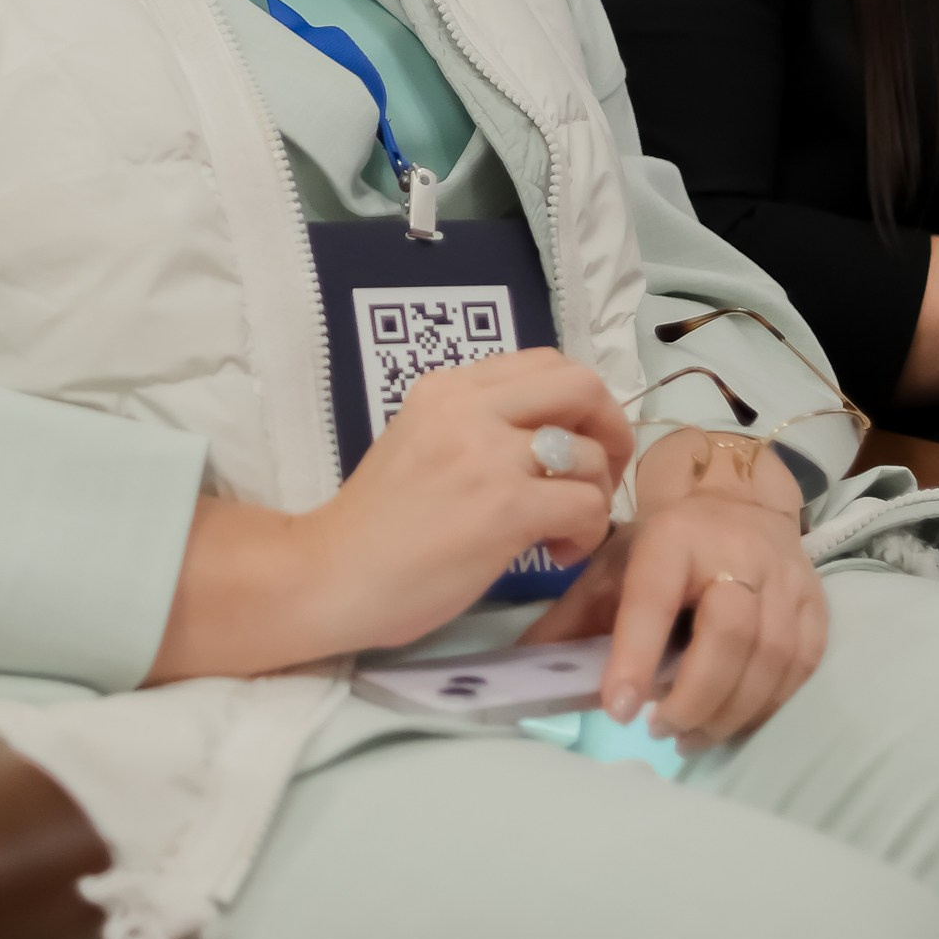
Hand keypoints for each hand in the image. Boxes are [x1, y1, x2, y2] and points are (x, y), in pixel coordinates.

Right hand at [295, 350, 635, 660]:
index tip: (576, 444)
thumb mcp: (421, 444)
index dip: (579, 402)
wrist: (329, 575)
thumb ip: (475, 426)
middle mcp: (468, 407)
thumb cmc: (374, 525)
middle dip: (609, 429)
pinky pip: (587, 505)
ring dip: (596, 494)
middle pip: (581, 384)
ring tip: (567, 530)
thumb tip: (550, 434)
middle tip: (599, 476)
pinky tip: (560, 553)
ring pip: (590, 452)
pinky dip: (589, 532)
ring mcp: (487, 455)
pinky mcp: (504, 507)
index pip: (544, 363)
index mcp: (447, 388)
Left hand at [532, 486, 825, 747]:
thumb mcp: (612, 568)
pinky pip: (799, 669)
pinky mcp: (816, 605)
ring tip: (687, 735)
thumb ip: (572, 621)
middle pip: (729, 635)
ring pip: (770, 658)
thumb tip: (521, 675)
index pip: (653, 599)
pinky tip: (729, 720)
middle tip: (658, 729)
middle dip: (693, 696)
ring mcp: (784, 579)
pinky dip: (764, 706)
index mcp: (672, 538)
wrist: (740, 505)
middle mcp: (735, 553)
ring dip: (728, 712)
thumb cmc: (666, 547)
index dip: (635, 655)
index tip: (618, 709)